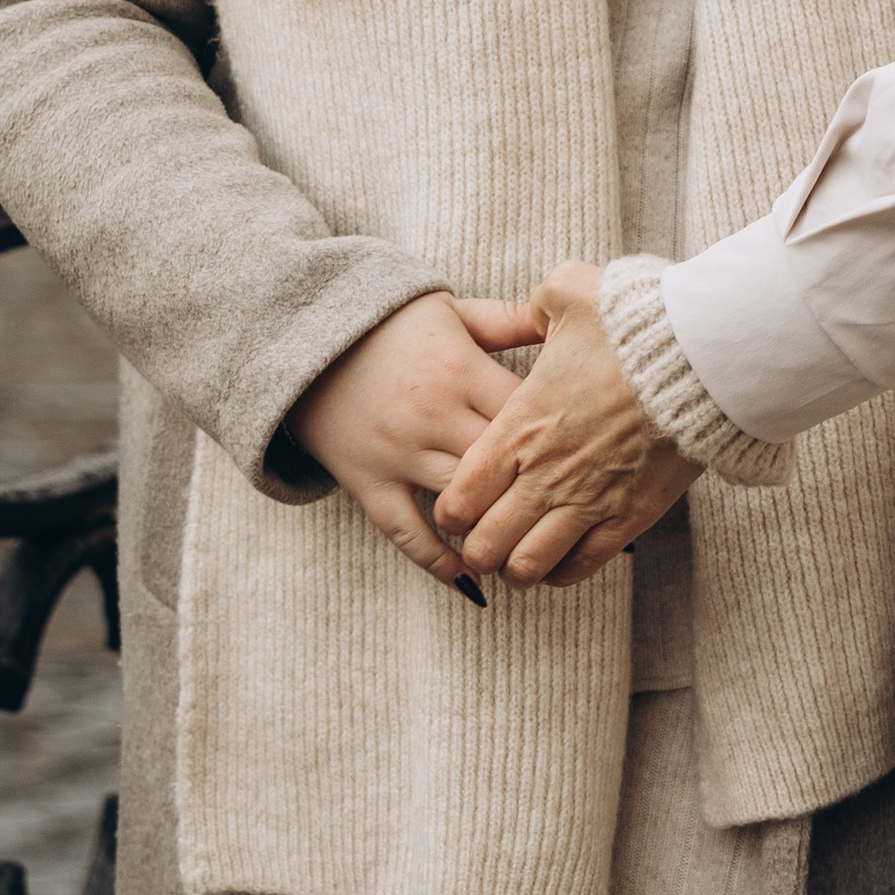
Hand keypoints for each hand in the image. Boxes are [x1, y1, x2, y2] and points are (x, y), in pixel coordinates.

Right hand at [289, 288, 544, 594]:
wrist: (306, 339)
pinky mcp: (369, 483)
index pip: (526, 413)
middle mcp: (433, 416)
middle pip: (501, 465)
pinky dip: (437, 561)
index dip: (562, 434)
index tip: (588, 453)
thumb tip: (562, 324)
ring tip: (533, 553)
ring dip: (496, 530)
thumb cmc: (391, 324)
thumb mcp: (452, 310)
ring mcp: (399, 454)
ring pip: (461, 503)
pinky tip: (470, 583)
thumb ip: (508, 321)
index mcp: (461, 371)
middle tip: (574, 515)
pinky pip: (405, 532)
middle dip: (537, 490)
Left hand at [433, 261, 695, 589]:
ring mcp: (587, 500)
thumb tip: (538, 309)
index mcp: (518, 427)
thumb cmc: (632, 323)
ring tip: (520, 553)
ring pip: (528, 567)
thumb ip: (539, 302)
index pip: (457, 500)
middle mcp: (544, 474)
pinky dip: (564, 570)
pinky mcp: (630, 516)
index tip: (462, 503)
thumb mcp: (570, 292)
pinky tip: (561, 556)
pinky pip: (582, 566)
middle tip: (486, 535)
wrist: (700, 357)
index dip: (451, 511)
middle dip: (478, 547)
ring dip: (518, 566)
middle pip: (484, 545)